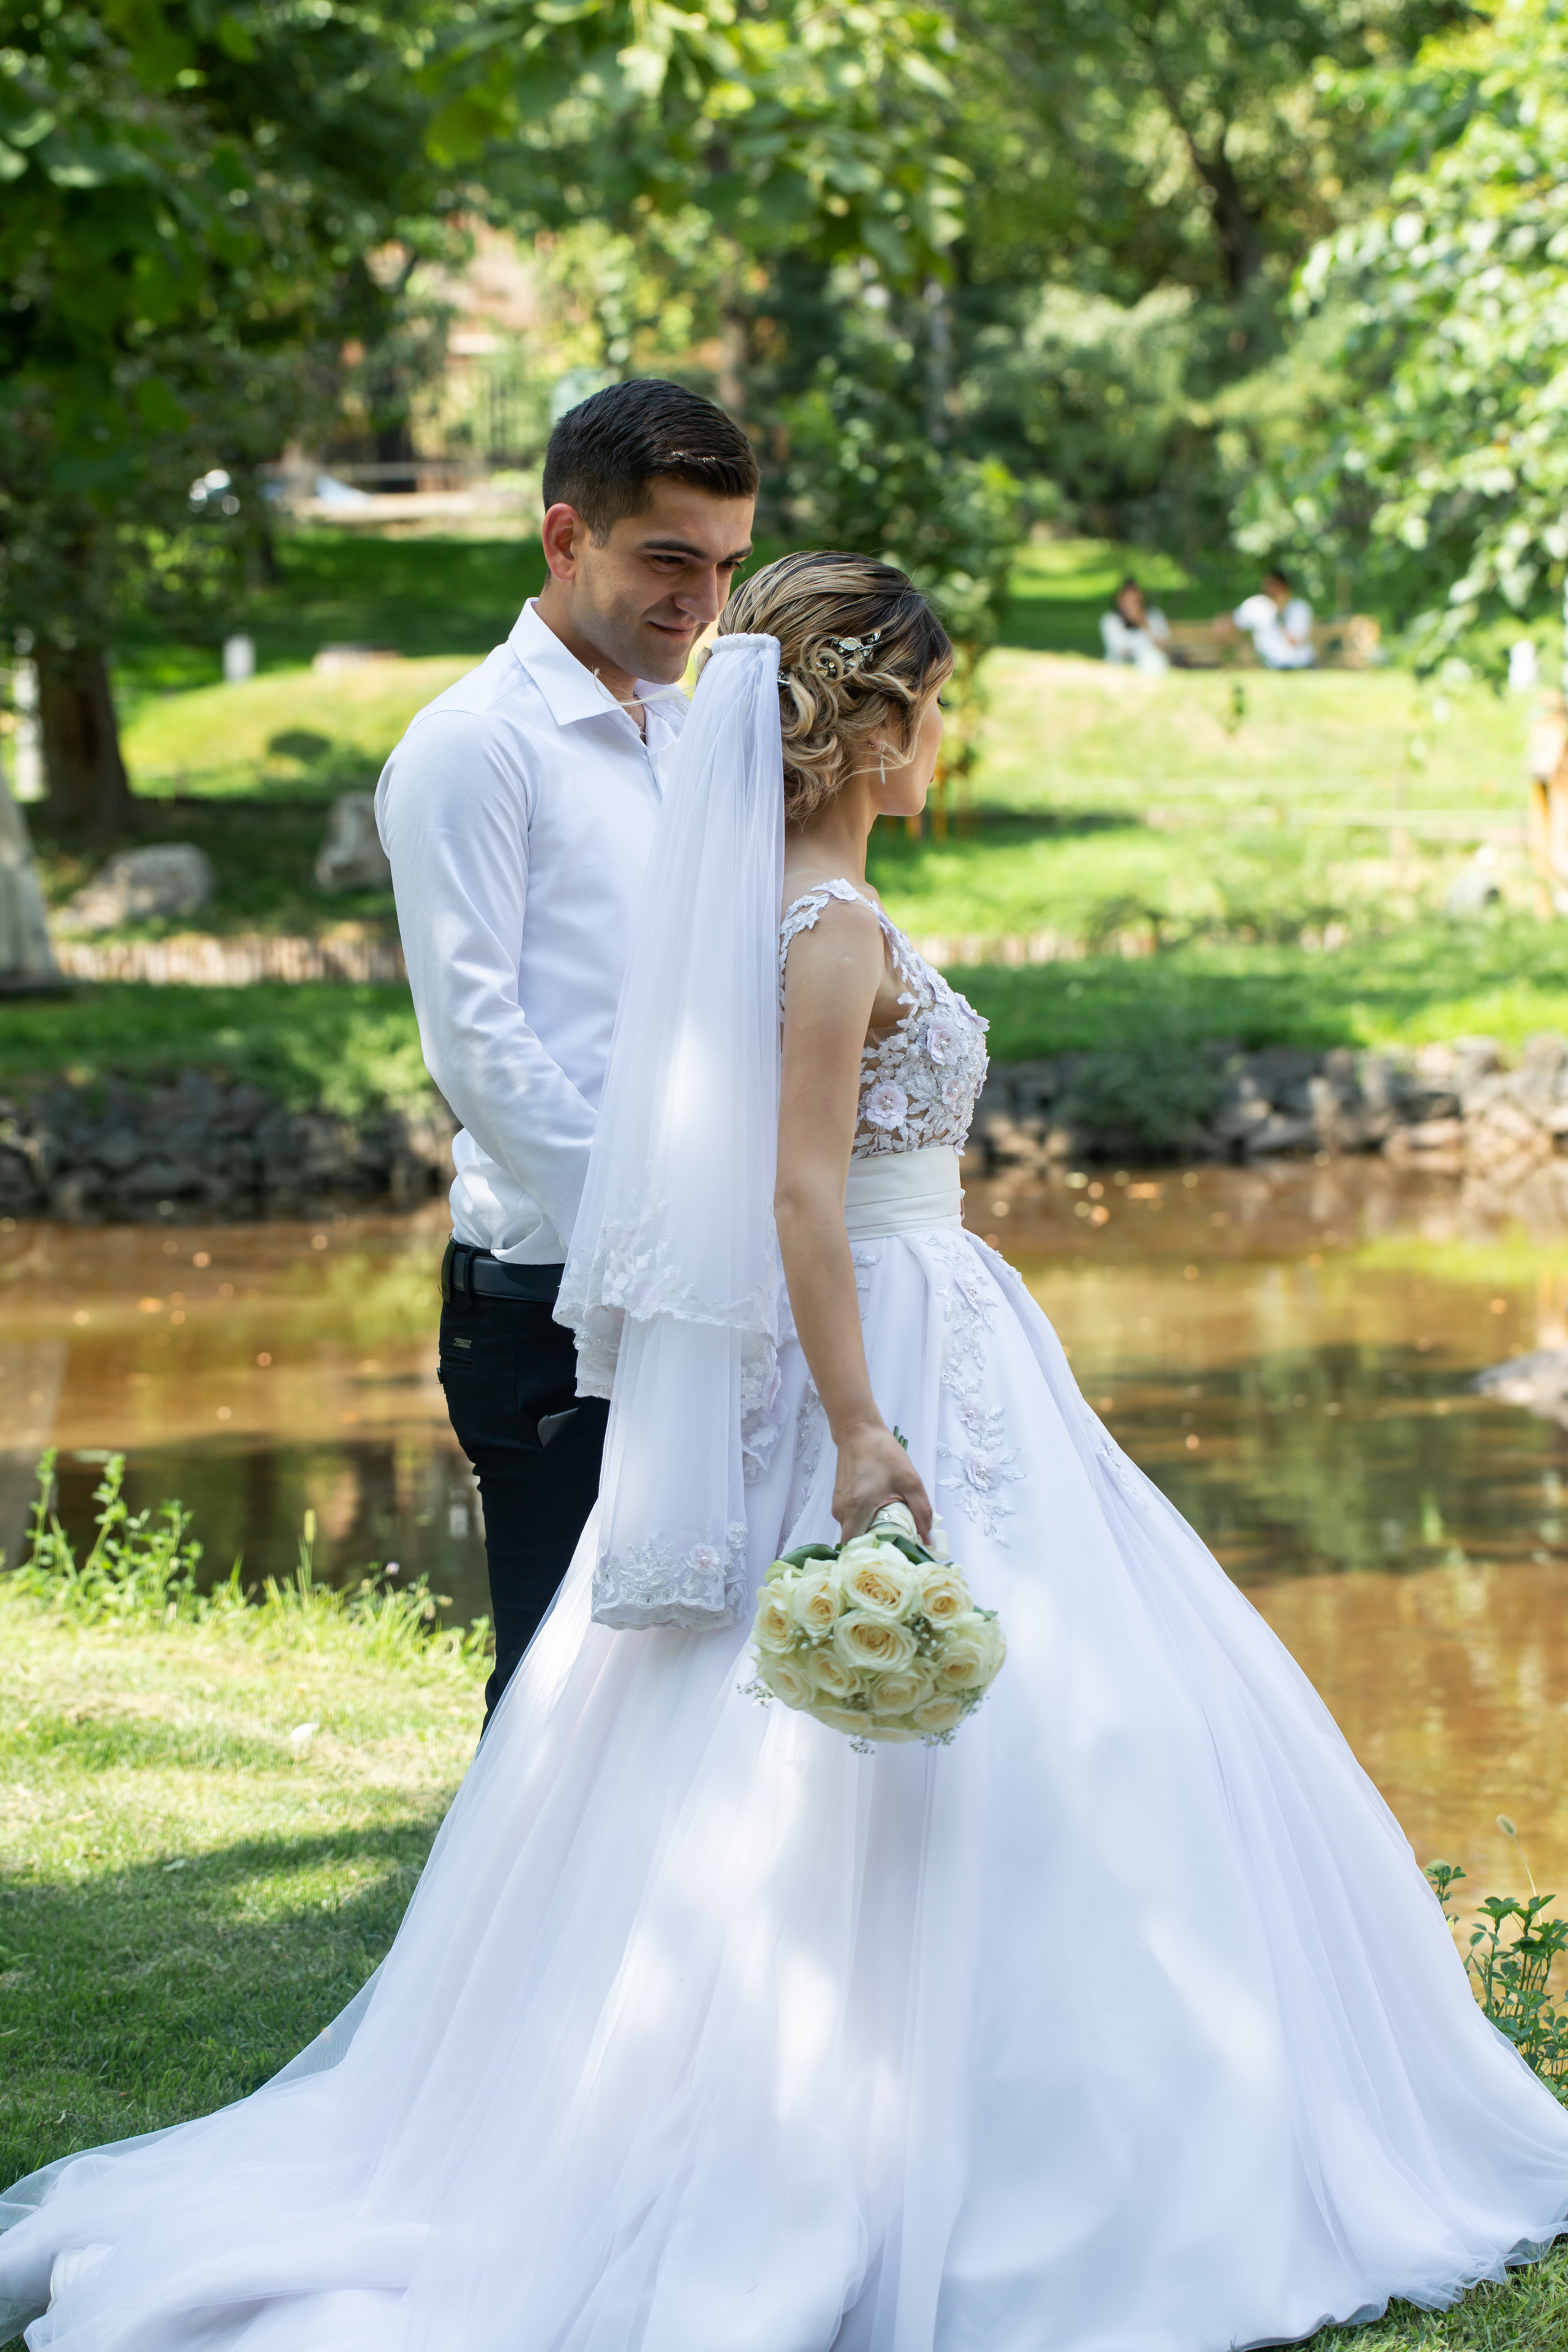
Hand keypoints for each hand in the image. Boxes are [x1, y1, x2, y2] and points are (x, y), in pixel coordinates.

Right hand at [831, 1418, 932, 1544]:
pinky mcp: (838, 1501)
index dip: (872, 1556)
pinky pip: (850, 1521)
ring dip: (870, 1534)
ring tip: (891, 1530)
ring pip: (852, 1532)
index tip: (891, 1559)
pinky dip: (864, 1523)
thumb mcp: (910, 1481)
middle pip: (855, 1542)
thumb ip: (921, 1512)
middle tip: (897, 1547)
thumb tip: (929, 1541)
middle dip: (875, 1547)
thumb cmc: (884, 1453)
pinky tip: (881, 1515)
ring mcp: (837, 1506)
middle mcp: (842, 1511)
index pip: (856, 1548)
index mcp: (858, 1508)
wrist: (858, 1432)